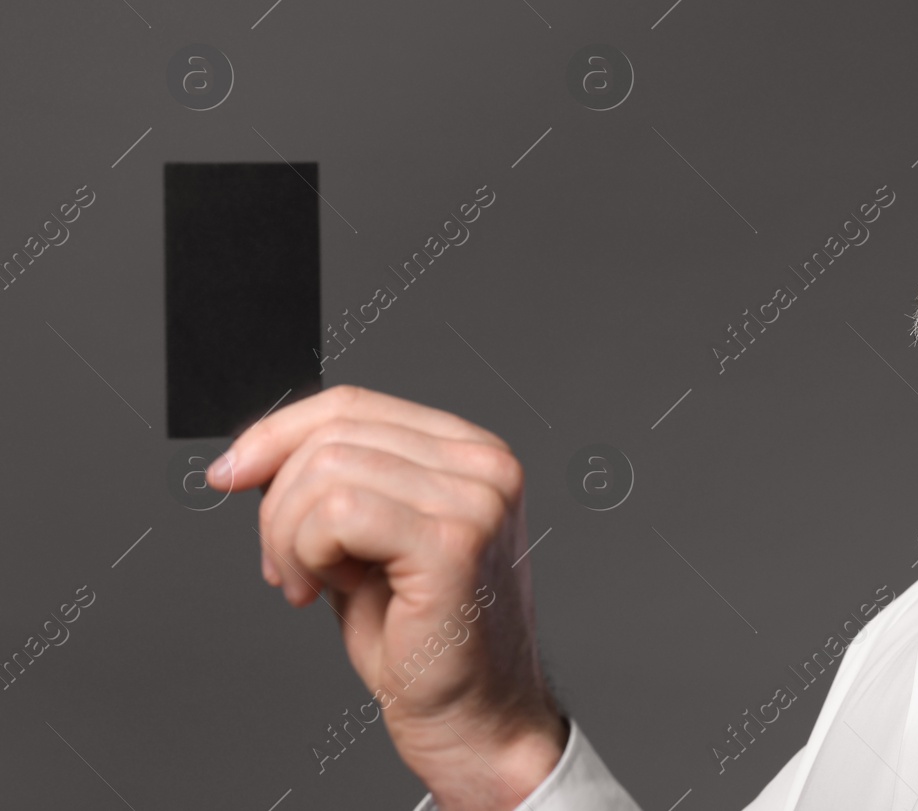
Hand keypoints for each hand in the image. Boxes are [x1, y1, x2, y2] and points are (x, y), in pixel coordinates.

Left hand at [207, 384, 567, 809]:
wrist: (474, 718)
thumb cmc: (422, 639)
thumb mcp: (367, 542)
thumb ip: (335, 485)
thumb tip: (256, 453)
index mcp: (470, 452)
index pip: (353, 404)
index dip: (277, 433)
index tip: (229, 474)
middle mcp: (484, 464)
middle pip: (333, 433)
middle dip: (278, 503)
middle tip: (283, 568)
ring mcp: (476, 499)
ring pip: (326, 471)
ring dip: (290, 537)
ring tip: (309, 584)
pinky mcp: (454, 542)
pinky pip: (338, 512)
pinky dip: (308, 553)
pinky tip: (327, 591)